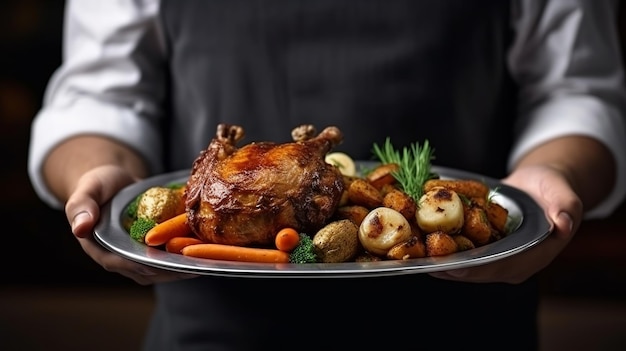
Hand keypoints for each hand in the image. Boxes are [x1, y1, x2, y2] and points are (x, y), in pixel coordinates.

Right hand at [64, 165, 197, 284]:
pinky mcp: (152, 249)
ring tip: (205, 259)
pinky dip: (186, 253)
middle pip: (148, 271)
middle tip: (196, 265)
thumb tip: (79, 228)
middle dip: (172, 269)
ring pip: (162, 267)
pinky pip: (169, 256)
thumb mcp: (87, 191)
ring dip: (183, 265)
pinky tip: (205, 248)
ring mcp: (138, 255)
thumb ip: (81, 207)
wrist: (113, 182)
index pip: (124, 264)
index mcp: (101, 249)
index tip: (166, 263)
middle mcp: (120, 257)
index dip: (144, 265)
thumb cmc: (97, 185)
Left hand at [429, 165, 582, 283]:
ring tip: (413, 254)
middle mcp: (511, 263)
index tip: (451, 268)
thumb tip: (564, 223)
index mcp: (532, 257)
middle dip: (448, 267)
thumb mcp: (565, 194)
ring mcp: (496, 257)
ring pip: (464, 264)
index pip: (500, 268)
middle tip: (421, 262)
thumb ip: (566, 208)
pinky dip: (441, 247)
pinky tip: (420, 240)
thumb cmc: (554, 189)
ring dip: (440, 260)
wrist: (541, 185)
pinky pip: (460, 251)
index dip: (475, 269)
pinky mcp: (483, 248)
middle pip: (476, 270)